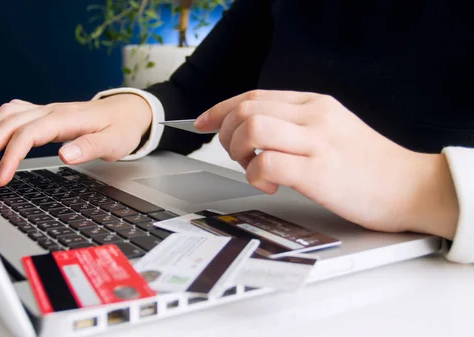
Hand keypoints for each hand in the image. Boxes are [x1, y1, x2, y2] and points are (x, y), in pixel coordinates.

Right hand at [0, 94, 152, 185]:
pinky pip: (12, 114)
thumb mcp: (113, 142)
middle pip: (8, 124)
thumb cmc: (120, 128)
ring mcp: (45, 110)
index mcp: (64, 119)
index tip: (1, 179)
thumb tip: (64, 154)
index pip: (28, 135)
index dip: (11, 156)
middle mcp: (50, 111)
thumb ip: (89, 147)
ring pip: (6, 117)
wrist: (127, 110)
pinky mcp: (43, 114)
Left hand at [195, 90, 458, 239]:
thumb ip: (297, 125)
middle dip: (225, 133)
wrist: (411, 187)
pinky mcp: (318, 171)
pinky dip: (255, 176)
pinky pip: (266, 163)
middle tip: (235, 155)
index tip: (202, 123)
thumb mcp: (332, 130)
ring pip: (251, 128)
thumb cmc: (370, 165)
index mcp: (314, 104)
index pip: (254, 96)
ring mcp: (316, 141)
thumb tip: (255, 132)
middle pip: (246, 108)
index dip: (220, 108)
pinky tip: (270, 185)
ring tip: (251, 167)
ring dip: (237, 150)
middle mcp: (312, 116)